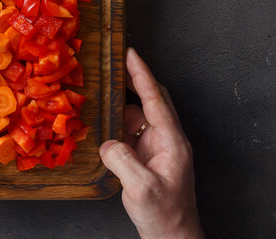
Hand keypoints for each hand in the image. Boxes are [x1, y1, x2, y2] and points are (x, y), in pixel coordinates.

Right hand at [99, 48, 203, 238]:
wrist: (172, 236)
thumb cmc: (164, 215)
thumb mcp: (141, 188)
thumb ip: (122, 160)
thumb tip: (106, 143)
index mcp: (172, 142)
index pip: (155, 99)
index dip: (142, 75)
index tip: (131, 54)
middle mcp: (167, 141)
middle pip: (152, 100)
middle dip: (135, 79)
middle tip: (116, 62)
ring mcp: (158, 149)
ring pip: (140, 116)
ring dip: (122, 105)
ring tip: (103, 94)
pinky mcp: (149, 158)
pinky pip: (132, 132)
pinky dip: (118, 124)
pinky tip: (105, 126)